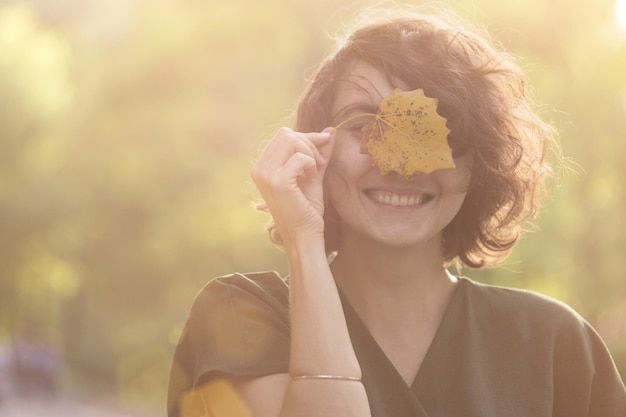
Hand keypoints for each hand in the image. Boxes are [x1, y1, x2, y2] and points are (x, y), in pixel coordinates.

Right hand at [251, 127, 334, 244]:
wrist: (305, 235)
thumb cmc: (307, 208)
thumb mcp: (313, 174)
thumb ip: (319, 153)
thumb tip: (331, 130)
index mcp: (262, 166)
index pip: (283, 135)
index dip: (306, 138)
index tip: (322, 149)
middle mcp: (259, 169)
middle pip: (286, 134)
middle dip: (308, 143)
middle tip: (319, 163)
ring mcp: (266, 175)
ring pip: (292, 140)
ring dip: (310, 153)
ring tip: (314, 172)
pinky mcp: (278, 182)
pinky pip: (299, 157)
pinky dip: (311, 164)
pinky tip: (311, 178)